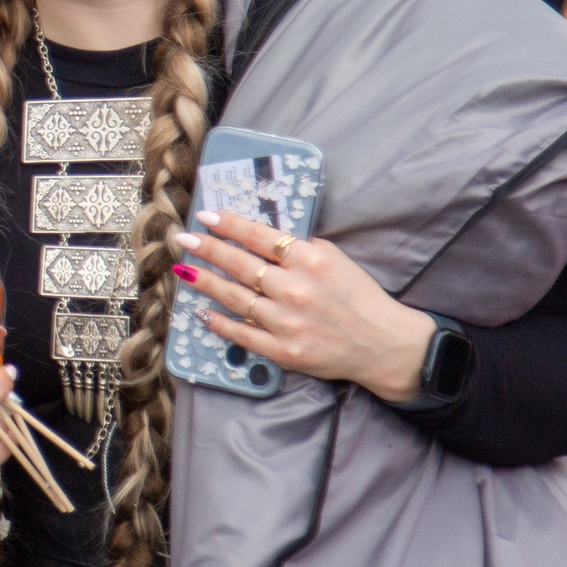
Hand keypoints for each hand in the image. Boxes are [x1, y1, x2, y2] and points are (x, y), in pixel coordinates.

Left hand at [175, 210, 434, 401]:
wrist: (383, 343)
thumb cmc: (359, 296)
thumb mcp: (335, 259)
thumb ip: (301, 248)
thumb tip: (262, 236)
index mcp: (309, 261)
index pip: (259, 237)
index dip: (229, 225)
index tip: (205, 216)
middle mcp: (295, 290)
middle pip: (240, 265)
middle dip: (207, 249)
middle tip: (183, 238)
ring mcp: (287, 322)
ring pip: (235, 298)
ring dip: (206, 283)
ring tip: (184, 270)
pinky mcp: (283, 350)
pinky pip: (242, 334)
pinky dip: (219, 323)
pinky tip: (201, 312)